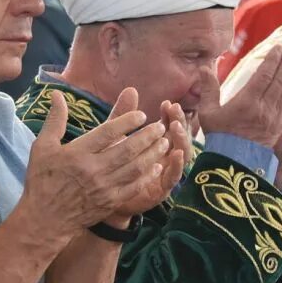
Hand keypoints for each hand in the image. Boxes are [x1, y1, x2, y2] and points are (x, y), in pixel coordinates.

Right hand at [21, 89, 172, 235]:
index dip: (127, 121)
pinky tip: (157, 166)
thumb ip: (55, 119)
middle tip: (160, 126)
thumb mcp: (42, 147)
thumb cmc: (43, 179)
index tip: (142, 114)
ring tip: (164, 142)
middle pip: (127, 149)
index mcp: (77, 153)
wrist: (45, 219)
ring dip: (152, 154)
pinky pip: (134, 186)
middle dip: (148, 136)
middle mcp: (93, 169)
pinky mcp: (110, 201)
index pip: (108, 132)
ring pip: (135, 167)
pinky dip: (148, 175)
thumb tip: (56, 93)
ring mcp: (104, 187)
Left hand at [99, 97, 188, 220]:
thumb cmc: (110, 162)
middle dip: (179, 123)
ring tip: (175, 127)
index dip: (171, 115)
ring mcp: (165, 172)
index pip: (170, 125)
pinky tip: (177, 153)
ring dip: (181, 140)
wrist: (100, 194)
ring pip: (181, 154)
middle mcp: (165, 156)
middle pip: (179, 137)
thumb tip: (131, 89)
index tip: (167, 104)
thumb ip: (124, 115)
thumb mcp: (116, 136)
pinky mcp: (162, 189)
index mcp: (156, 143)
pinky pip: (174, 177)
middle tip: (174, 111)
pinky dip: (178, 165)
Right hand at [199, 44, 281, 147]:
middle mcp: (264, 108)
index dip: (274, 60)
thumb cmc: (219, 136)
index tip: (280, 47)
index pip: (265, 76)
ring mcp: (275, 117)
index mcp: (246, 102)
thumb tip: (205, 67)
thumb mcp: (207, 112)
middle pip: (281, 80)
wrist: (233, 162)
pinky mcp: (281, 124)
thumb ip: (208, 88)